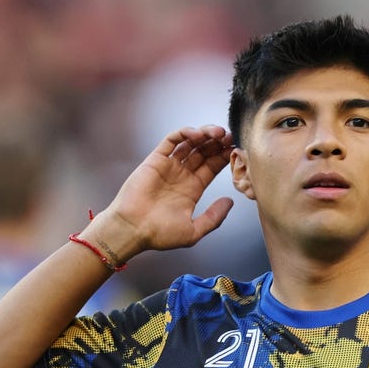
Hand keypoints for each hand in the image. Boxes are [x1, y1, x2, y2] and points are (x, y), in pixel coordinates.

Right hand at [101, 125, 235, 253]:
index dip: (224, 157)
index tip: (236, 150)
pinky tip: (197, 135)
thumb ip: (214, 217)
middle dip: (218, 143)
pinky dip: (185, 133)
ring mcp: (169, 166)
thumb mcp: (194, 231)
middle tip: (230, 137)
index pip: (212, 167)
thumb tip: (230, 201)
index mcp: (193, 189)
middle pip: (204, 152)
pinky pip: (171, 140)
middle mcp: (182, 175)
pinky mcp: (155, 159)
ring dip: (205, 134)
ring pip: (190, 143)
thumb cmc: (159, 234)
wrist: (132, 229)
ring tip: (217, 133)